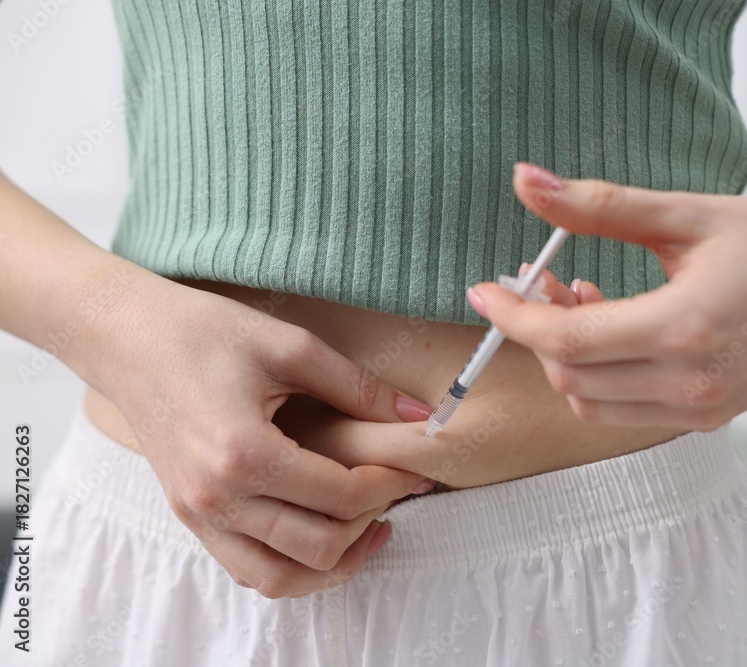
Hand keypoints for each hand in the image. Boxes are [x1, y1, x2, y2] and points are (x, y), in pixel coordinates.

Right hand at [93, 277, 433, 597]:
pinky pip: (247, 569)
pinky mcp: (190, 517)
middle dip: (370, 522)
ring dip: (333, 563)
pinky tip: (320, 531)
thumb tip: (420, 419)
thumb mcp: (289, 346)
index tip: (415, 465)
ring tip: (367, 527)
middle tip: (395, 490)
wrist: (126, 337)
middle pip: (317, 548)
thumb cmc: (204, 332)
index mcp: (243, 453)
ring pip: (280, 578)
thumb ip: (359, 388)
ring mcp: (198, 516)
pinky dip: (291, 565)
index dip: (391, 483)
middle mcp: (217, 499)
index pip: (341, 495)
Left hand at [463, 163, 746, 429]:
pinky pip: (626, 412)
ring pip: (592, 404)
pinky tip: (613, 326)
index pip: (568, 339)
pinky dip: (600, 376)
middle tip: (536, 278)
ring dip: (566, 357)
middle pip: (571, 377)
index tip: (483, 290)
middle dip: (536, 330)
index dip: (514, 315)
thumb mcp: (684, 213)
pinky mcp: (710, 417)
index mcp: (687, 326)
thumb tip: (524, 180)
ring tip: (579, 296)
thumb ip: (598, 204)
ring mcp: (703, 408)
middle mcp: (693, 382)